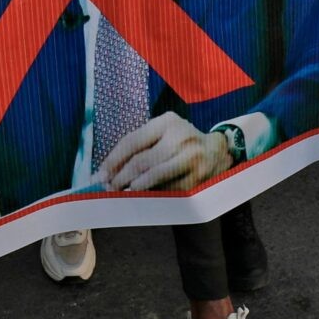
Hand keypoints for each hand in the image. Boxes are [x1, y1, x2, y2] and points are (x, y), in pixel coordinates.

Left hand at [97, 113, 231, 191]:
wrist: (218, 152)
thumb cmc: (180, 143)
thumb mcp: (163, 134)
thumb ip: (138, 146)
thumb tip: (107, 171)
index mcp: (167, 122)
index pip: (132, 141)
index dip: (113, 160)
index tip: (101, 175)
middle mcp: (180, 137)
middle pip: (141, 161)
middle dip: (120, 178)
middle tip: (109, 188)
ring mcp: (191, 158)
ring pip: (154, 178)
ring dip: (134, 189)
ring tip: (122, 193)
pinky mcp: (197, 178)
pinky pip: (167, 190)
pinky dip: (152, 195)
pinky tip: (144, 197)